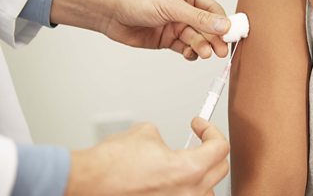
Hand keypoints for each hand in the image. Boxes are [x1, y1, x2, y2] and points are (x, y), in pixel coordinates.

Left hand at [52, 0, 230, 60]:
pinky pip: (185, 48)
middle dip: (214, 39)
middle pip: (207, 27)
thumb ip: (198, 19)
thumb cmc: (136, 0)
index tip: (230, 35)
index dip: (222, 23)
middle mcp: (183, 10)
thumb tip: (223, 25)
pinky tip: (190, 55)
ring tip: (203, 53)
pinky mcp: (167, 40)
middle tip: (220, 51)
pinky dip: (190, 53)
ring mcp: (175, 26)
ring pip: (196, 39)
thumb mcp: (171, 8)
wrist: (110, 14)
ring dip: (202, 47)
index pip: (212, 10)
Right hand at [66, 118, 229, 195]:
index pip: (220, 148)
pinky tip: (171, 179)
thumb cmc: (112, 163)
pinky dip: (184, 188)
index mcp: (188, 170)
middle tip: (199, 139)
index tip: (199, 125)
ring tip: (187, 162)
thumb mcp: (146, 133)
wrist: (89, 182)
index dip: (211, 131)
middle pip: (220, 169)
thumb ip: (166, 138)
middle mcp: (188, 193)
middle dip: (211, 150)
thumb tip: (166, 144)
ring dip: (201, 173)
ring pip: (206, 189)